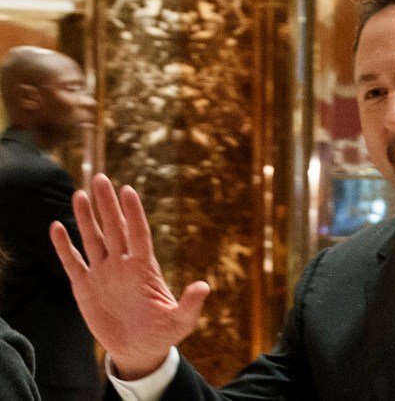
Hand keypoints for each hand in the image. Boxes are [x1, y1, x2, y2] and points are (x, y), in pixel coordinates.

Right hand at [50, 173, 209, 379]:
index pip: (138, 233)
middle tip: (100, 178)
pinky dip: (64, 246)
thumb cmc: (163, 333)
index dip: (133, 212)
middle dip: (107, 205)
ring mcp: (103, 274)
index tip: (128, 190)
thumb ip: (191, 304)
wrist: (139, 350)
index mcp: (145, 268)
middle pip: (114, 228)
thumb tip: (203, 286)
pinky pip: (73, 262)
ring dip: (85, 218)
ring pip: (93, 239)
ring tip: (79, 193)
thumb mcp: (181, 321)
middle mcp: (123, 265)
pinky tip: (57, 227)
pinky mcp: (85, 288)